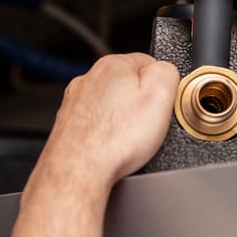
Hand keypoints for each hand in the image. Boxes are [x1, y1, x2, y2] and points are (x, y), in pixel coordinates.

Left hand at [32, 54, 179, 194]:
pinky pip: (96, 124)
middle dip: (139, 103)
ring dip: (121, 120)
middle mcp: (88, 79)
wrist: (78, 172)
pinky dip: (105, 134)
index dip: (161, 86)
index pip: (149, 63)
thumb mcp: (161, 97)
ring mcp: (75, 102)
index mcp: (113, 65)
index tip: (162, 104)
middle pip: (127, 84)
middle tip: (146, 126)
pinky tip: (111, 147)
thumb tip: (164, 70)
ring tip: (127, 140)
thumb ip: (167, 72)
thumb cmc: (115, 141)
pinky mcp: (68, 124)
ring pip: (110, 105)